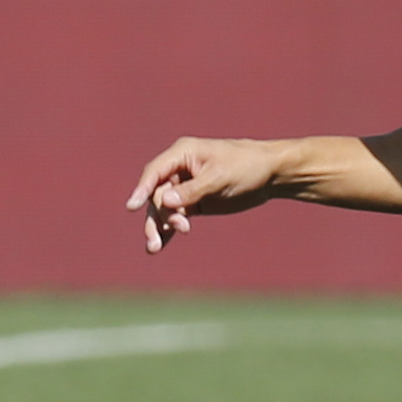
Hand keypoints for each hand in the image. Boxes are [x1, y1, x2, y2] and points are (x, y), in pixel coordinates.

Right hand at [125, 137, 287, 252]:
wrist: (270, 174)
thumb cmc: (246, 166)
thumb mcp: (219, 178)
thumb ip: (192, 190)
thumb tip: (164, 201)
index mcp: (182, 153)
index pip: (155, 172)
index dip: (142, 189)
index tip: (132, 206)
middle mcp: (179, 170)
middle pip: (157, 195)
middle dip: (159, 216)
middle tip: (167, 234)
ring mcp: (185, 187)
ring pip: (163, 209)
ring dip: (159, 227)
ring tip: (154, 248)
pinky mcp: (194, 203)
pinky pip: (175, 217)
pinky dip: (168, 230)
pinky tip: (159, 246)